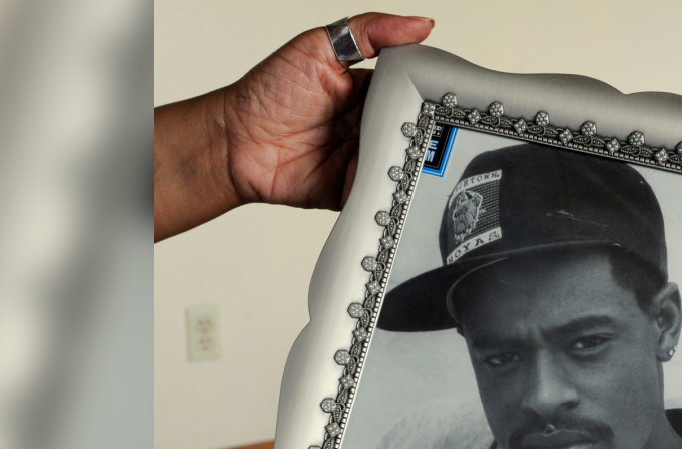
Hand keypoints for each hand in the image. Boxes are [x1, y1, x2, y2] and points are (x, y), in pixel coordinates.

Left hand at [155, 13, 435, 239]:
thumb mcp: (317, 46)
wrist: (234, 143)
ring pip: (401, 161)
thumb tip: (419, 24)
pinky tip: (390, 180)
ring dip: (407, 161)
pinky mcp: (353, 187)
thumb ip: (369, 32)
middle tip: (425, 127)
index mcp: (368, 87)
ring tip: (408, 154)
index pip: (412, 87)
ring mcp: (362, 156)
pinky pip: (379, 191)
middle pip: (413, 128)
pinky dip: (387, 189)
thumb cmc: (266, 93)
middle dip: (424, 130)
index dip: (430, 90)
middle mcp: (369, 122)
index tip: (447, 92)